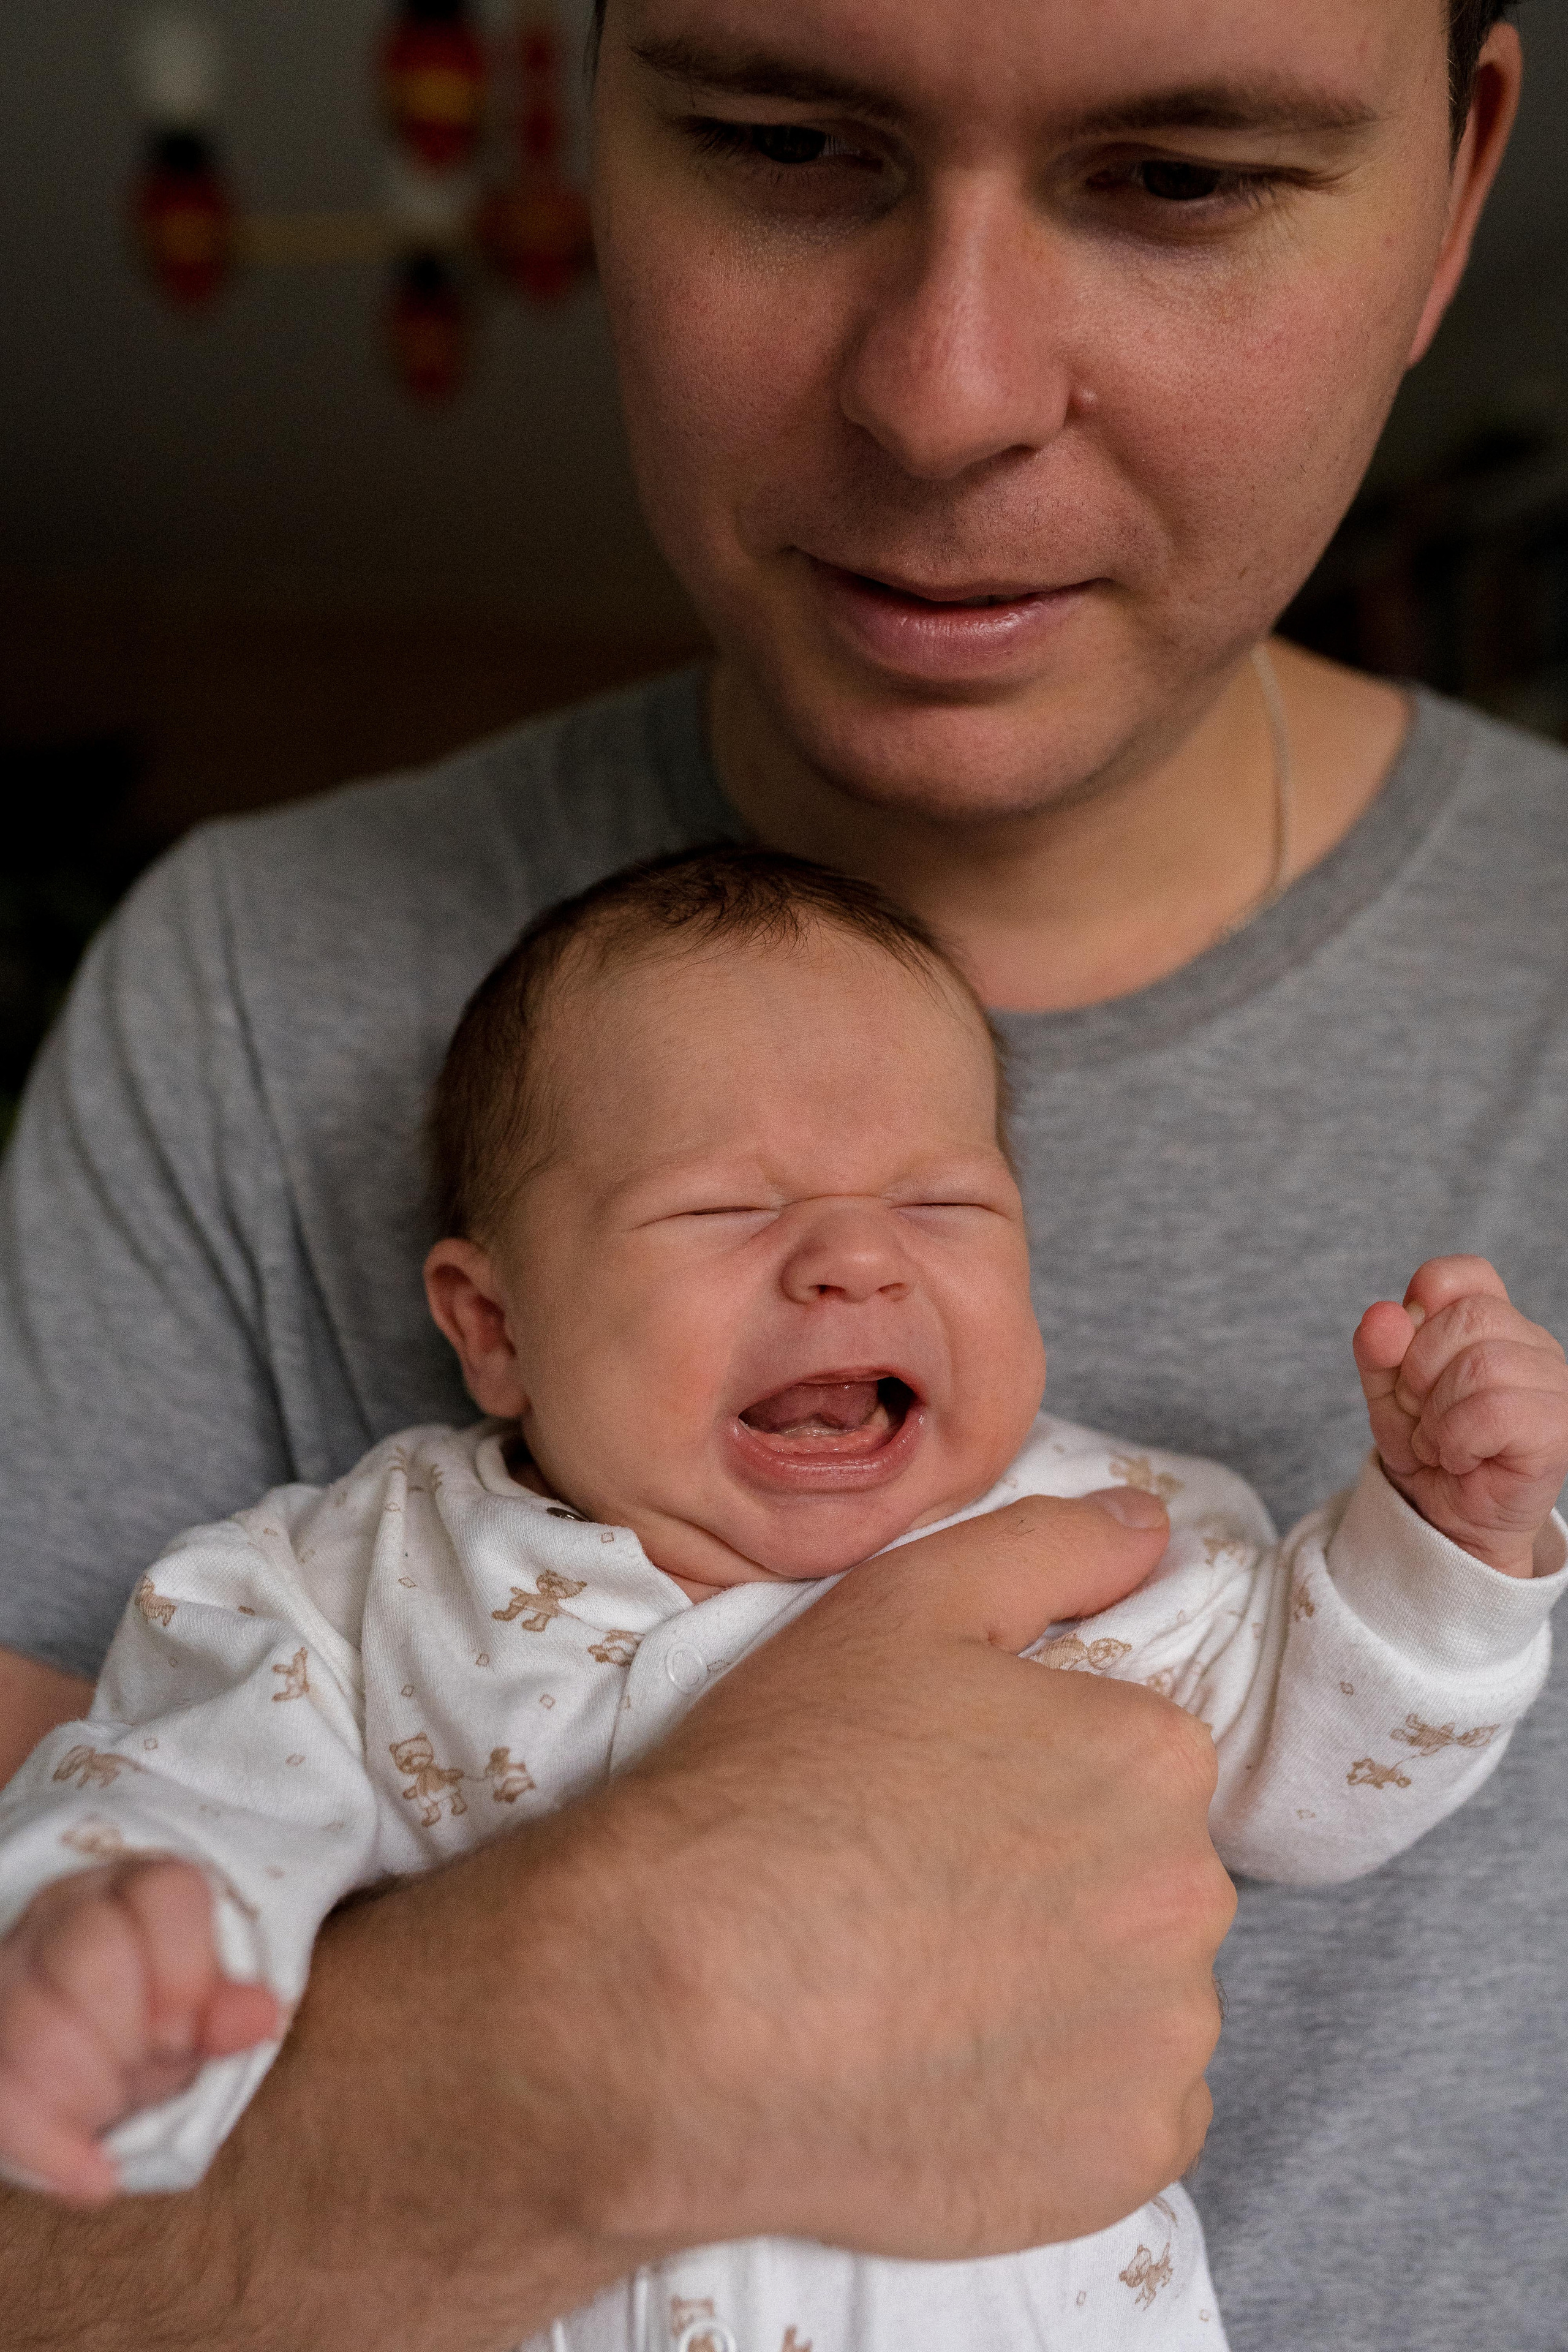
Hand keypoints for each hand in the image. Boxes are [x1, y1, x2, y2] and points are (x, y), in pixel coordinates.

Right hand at [0, 1857, 280, 2205]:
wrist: (76, 2049)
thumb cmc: (146, 2020)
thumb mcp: (192, 2013)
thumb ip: (223, 2010)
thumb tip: (262, 2016)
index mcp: (133, 1892)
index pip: (166, 1892)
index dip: (187, 1970)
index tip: (186, 2028)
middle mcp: (62, 1916)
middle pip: (93, 1952)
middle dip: (133, 2029)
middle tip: (150, 2061)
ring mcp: (9, 1971)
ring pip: (34, 2023)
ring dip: (91, 2088)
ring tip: (111, 2106)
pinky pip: (3, 2096)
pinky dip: (50, 2146)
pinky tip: (94, 2177)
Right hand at [503, 1487, 1227, 2263]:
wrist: (676, 2003)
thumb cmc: (778, 1786)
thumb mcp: (901, 1607)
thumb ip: (1048, 1548)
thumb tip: (1147, 1525)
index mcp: (1152, 1755)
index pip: (1131, 1760)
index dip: (1030, 1778)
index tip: (939, 1807)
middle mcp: (1191, 1897)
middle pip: (1143, 1880)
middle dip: (1059, 1882)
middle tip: (920, 1896)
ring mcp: (1164, 2043)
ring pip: (1141, 2001)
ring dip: (1064, 1996)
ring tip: (923, 1992)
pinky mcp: (1124, 2164)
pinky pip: (1127, 2119)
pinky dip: (1059, 2102)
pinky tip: (953, 2076)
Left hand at [1354, 1255, 1567, 1575]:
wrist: (1448, 1520)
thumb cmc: (1427, 1447)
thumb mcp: (1387, 1393)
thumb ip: (1379, 1350)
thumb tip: (1383, 1314)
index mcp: (1495, 1322)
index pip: (1463, 1274)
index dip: (1422, 1303)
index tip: (1405, 1354)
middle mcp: (1533, 1344)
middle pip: (1467, 1318)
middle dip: (1419, 1372)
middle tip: (1421, 1415)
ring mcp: (1554, 1384)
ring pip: (1482, 1365)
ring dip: (1438, 1415)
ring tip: (1440, 1442)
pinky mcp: (1559, 1429)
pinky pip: (1494, 1410)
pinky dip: (1457, 1439)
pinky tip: (1460, 1458)